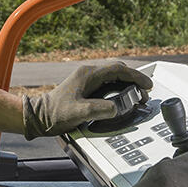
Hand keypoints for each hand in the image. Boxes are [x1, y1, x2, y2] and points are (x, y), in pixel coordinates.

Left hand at [22, 60, 152, 139]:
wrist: (40, 116)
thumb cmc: (55, 113)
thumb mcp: (79, 113)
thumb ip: (99, 110)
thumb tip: (116, 108)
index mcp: (88, 75)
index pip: (118, 70)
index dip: (136, 76)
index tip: (147, 85)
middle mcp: (88, 74)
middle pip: (118, 70)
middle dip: (134, 79)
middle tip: (145, 91)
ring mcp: (87, 80)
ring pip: (113, 76)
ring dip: (127, 83)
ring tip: (137, 95)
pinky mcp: (86, 87)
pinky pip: (108, 83)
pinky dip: (119, 88)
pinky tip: (123, 97)